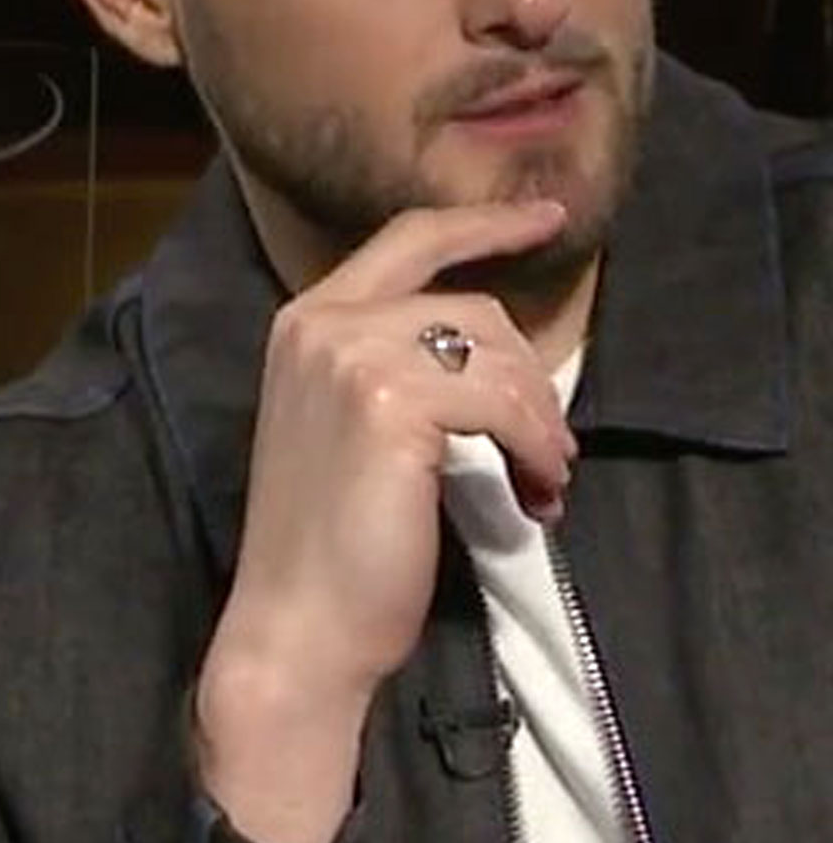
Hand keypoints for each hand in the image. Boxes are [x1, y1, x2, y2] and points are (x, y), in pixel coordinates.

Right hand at [194, 199, 576, 842]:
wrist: (295, 626)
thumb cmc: (329, 548)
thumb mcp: (350, 431)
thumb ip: (394, 370)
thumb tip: (497, 357)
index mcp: (302, 324)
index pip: (407, 240)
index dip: (483, 223)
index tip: (546, 216)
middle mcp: (318, 325)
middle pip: (471, 303)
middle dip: (530, 371)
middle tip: (546, 449)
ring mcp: (350, 357)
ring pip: (496, 351)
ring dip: (540, 419)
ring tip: (542, 480)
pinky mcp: (390, 403)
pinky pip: (504, 402)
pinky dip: (537, 448)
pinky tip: (536, 492)